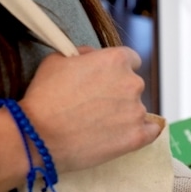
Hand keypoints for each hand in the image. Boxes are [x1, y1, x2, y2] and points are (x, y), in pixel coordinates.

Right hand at [20, 46, 160, 171]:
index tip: (107, 81)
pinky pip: (151, 132)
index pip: (131, 60)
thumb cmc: (44, 97)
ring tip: (99, 126)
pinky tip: (129, 134)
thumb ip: (83, 54)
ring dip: (124, 115)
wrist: (39, 136)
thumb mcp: (57, 59)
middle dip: (118, 93)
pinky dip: (143, 132)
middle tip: (96, 106)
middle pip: (133, 85)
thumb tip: (93, 57)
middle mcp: (132, 83)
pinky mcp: (137, 137)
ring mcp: (137, 111)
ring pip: (138, 110)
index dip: (117, 71)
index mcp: (116, 60)